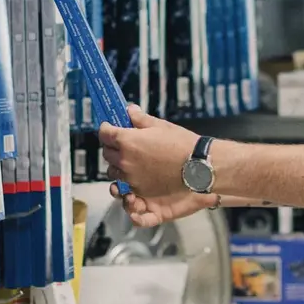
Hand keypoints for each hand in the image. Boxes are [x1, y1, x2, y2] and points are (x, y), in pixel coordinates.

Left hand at [100, 106, 205, 225]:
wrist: (199, 166)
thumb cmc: (181, 143)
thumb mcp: (160, 126)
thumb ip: (140, 119)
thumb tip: (129, 110)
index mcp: (127, 142)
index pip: (105, 134)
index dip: (106, 129)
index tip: (109, 127)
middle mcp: (125, 162)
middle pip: (107, 154)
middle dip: (112, 147)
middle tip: (122, 144)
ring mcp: (131, 180)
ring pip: (114, 174)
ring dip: (118, 167)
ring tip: (129, 164)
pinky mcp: (141, 193)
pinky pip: (126, 192)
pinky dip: (127, 188)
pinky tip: (136, 182)